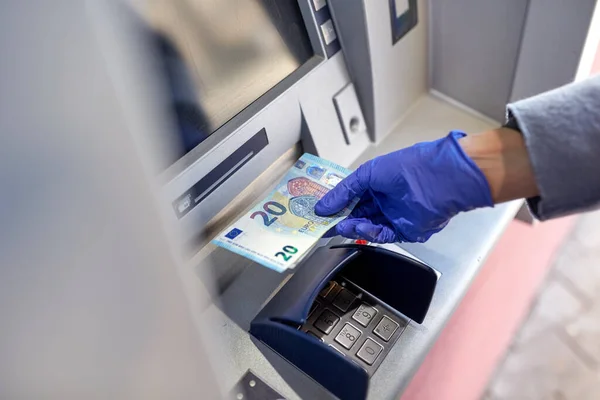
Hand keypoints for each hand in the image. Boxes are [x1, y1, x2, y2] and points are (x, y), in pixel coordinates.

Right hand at [315, 131, 493, 242]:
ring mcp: (396, 215)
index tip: (320, 211)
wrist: (439, 179)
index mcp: (378, 183)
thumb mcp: (367, 173)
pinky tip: (359, 227)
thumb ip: (343, 191)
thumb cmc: (407, 167)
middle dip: (341, 219)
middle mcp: (386, 200)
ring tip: (340, 226)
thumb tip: (322, 206)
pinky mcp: (406, 230)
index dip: (336, 205)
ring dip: (353, 227)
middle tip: (325, 224)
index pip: (352, 198)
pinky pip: (383, 235)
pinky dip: (369, 233)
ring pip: (368, 227)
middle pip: (358, 214)